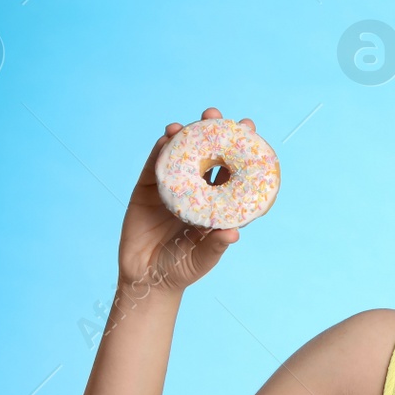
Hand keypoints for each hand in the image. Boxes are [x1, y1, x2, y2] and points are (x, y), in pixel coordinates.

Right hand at [117, 107, 257, 295]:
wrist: (145, 278)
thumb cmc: (181, 269)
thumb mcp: (202, 259)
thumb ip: (216, 245)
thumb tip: (234, 233)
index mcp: (216, 203)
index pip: (232, 172)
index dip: (240, 151)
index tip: (249, 129)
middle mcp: (197, 191)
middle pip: (207, 156)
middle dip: (213, 133)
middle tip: (216, 115)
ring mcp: (172, 188)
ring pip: (181, 156)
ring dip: (185, 136)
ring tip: (190, 123)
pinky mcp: (147, 189)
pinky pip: (155, 166)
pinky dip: (160, 150)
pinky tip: (167, 136)